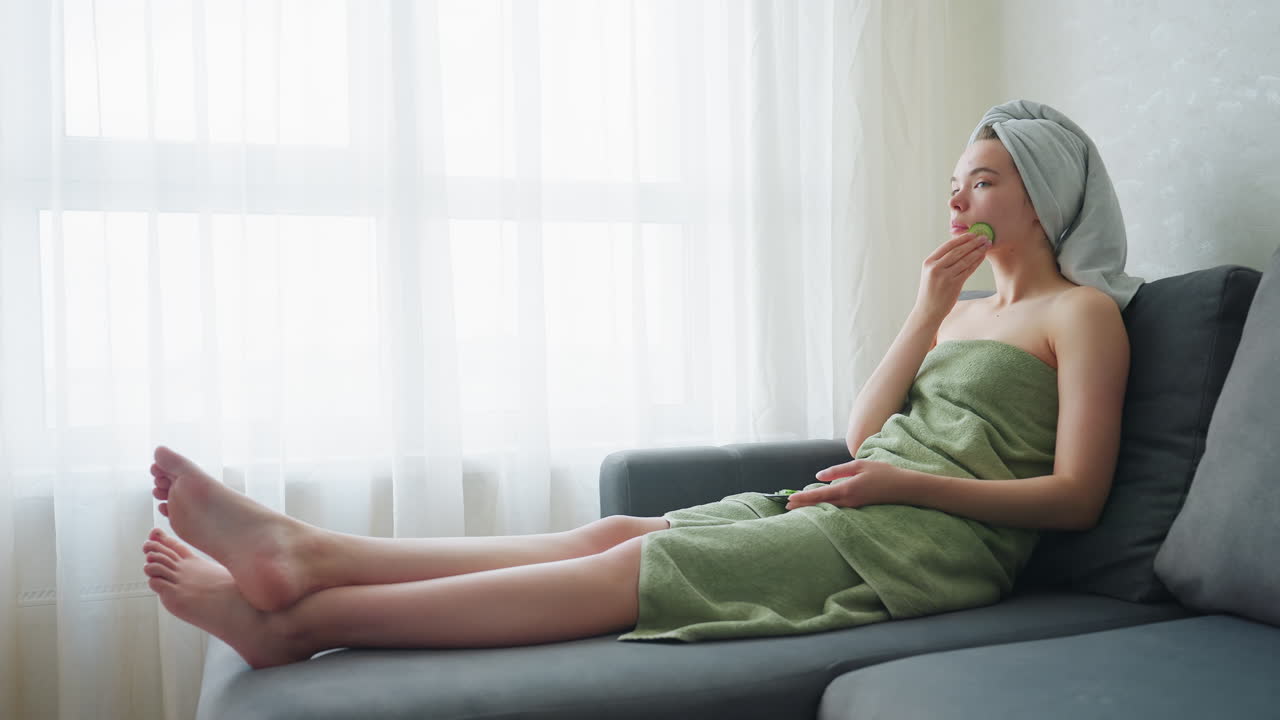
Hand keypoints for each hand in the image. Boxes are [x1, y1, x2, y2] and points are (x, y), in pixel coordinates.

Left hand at [785, 460, 907, 509]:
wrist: (905, 488)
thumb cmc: (883, 473)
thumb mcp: (859, 465)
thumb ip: (838, 471)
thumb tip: (819, 476)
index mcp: (846, 490)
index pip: (819, 496)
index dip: (803, 498)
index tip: (789, 500)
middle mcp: (848, 501)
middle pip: (820, 505)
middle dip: (803, 505)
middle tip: (786, 506)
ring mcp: (854, 506)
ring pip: (828, 508)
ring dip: (812, 507)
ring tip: (798, 507)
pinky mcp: (858, 507)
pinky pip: (837, 508)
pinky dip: (825, 507)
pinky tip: (820, 505)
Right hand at [913, 232, 989, 324]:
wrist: (928, 311)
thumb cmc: (930, 292)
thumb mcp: (930, 274)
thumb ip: (940, 262)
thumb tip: (958, 249)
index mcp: (928, 263)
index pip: (947, 246)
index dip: (961, 239)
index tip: (972, 234)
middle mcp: (935, 268)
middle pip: (957, 251)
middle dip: (972, 243)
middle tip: (983, 237)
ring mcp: (944, 276)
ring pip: (964, 260)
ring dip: (977, 251)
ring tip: (986, 245)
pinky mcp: (953, 284)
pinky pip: (968, 270)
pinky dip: (976, 262)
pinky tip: (982, 257)